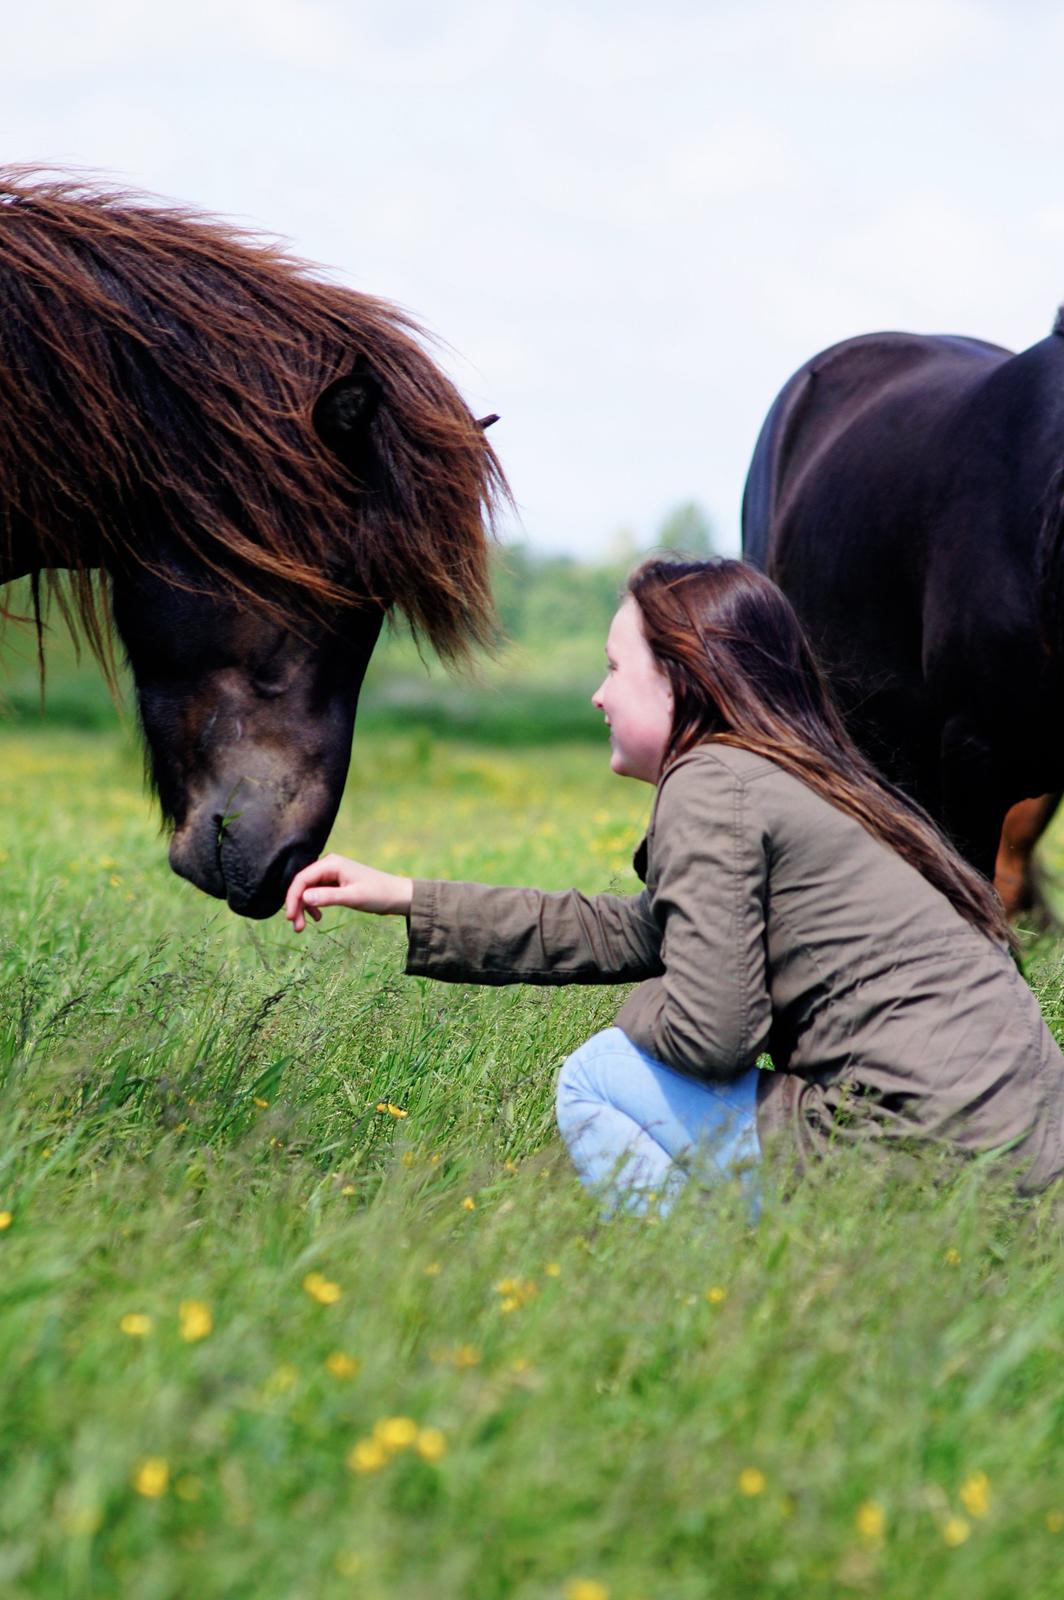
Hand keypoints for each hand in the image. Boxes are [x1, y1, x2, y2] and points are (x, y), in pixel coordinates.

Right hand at [284, 853, 413, 931]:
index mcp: (331, 864)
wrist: (398, 896)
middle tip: (297, 928)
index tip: (290, 917)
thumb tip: (304, 898)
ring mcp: (332, 873)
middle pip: (302, 884)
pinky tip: (318, 918)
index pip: (302, 879)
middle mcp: (329, 865)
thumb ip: (328, 897)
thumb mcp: (353, 897)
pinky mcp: (336, 882)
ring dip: (304, 908)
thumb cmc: (378, 894)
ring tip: (303, 927)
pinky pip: (317, 893)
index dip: (292, 898)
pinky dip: (314, 905)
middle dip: (297, 905)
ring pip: (308, 890)